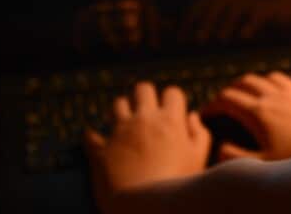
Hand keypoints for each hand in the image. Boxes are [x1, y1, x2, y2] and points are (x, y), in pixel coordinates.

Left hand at [85, 82, 210, 210]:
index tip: (173, 113)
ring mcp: (120, 133)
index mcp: (170, 120)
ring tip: (126, 123)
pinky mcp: (101, 151)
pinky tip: (93, 136)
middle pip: (142, 89)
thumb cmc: (177, 185)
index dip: (173, 101)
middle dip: (146, 96)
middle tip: (148, 111)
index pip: (172, 93)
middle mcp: (144, 120)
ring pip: (117, 104)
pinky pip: (91, 136)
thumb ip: (199, 133)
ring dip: (122, 110)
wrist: (146, 208)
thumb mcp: (199, 159)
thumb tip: (192, 115)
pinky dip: (92, 136)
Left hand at [180, 0, 268, 43]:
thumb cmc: (247, 20)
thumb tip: (183, 37)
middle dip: (206, 22)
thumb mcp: (226, 22)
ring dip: (226, 24)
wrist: (279, 10)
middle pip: (216, 6)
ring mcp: (250, 2)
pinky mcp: (266, 10)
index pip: (199, 6)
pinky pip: (257, 15)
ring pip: (235, 10)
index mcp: (220, 0)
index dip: (189, 21)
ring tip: (220, 39)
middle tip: (198, 40)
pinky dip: (250, 25)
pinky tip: (245, 36)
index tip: (181, 39)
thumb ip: (208, 27)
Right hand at [203, 72, 290, 160]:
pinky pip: (285, 81)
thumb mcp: (262, 165)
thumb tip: (219, 147)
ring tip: (246, 96)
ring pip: (265, 77)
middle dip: (229, 91)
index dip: (211, 105)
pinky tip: (276, 96)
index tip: (206, 114)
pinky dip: (272, 84)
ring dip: (252, 84)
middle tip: (222, 103)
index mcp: (259, 112)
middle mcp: (276, 96)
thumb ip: (235, 156)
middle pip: (244, 82)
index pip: (226, 99)